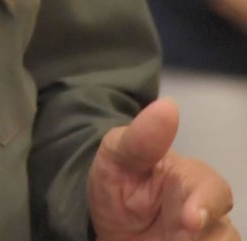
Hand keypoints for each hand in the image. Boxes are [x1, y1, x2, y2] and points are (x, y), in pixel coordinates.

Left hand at [88, 98, 236, 239]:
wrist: (107, 225)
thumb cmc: (117, 183)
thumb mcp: (117, 157)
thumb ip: (140, 139)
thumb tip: (169, 105)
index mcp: (188, 179)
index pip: (213, 188)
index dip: (207, 203)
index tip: (191, 221)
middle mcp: (205, 211)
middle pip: (225, 229)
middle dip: (210, 238)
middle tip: (180, 240)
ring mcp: (205, 237)